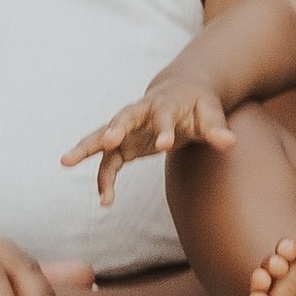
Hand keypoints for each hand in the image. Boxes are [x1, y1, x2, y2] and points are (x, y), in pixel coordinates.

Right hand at [61, 75, 235, 203]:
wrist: (180, 94)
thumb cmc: (198, 105)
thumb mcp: (211, 114)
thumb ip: (217, 129)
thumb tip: (230, 143)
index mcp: (166, 103)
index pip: (164, 115)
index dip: (164, 128)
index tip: (165, 144)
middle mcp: (141, 112)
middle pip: (123, 118)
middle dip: (114, 129)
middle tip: (106, 141)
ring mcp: (128, 128)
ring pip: (103, 136)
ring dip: (86, 148)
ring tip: (65, 161)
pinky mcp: (123, 144)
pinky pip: (108, 162)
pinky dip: (104, 179)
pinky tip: (105, 201)